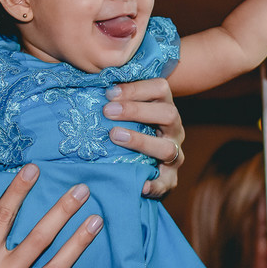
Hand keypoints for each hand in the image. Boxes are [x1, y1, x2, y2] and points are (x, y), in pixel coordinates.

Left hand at [103, 77, 184, 197]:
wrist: (142, 164)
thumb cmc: (128, 129)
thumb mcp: (126, 110)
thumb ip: (115, 98)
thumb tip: (91, 82)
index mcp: (165, 106)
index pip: (160, 88)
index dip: (136, 88)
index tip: (109, 93)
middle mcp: (174, 129)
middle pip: (168, 114)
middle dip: (136, 111)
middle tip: (107, 111)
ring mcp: (175, 154)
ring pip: (167, 148)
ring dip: (141, 141)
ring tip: (115, 136)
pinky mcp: (170, 178)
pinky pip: (166, 183)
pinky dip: (154, 185)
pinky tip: (140, 184)